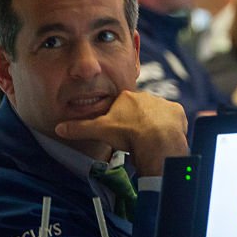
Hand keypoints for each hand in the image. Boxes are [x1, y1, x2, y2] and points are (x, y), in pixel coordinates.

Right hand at [55, 90, 187, 175]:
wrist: (156, 139)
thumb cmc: (127, 133)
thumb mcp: (100, 131)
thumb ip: (79, 129)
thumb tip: (58, 129)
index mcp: (126, 97)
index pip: (121, 105)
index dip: (119, 119)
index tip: (120, 132)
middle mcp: (145, 96)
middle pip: (139, 109)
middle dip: (136, 121)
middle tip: (134, 138)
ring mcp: (163, 103)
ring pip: (156, 113)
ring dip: (153, 124)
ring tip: (149, 141)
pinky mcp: (177, 112)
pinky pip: (173, 118)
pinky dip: (169, 127)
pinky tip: (164, 138)